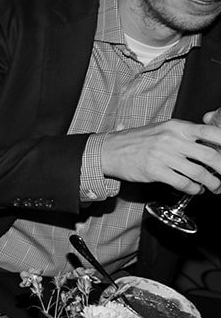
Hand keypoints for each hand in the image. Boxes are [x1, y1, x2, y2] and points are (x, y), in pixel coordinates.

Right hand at [97, 116, 220, 193]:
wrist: (108, 150)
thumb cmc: (135, 140)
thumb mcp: (162, 129)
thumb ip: (184, 134)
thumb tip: (210, 142)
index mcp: (176, 127)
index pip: (210, 132)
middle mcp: (172, 140)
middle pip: (210, 155)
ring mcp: (163, 156)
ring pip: (199, 173)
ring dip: (212, 183)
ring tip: (215, 187)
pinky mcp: (155, 172)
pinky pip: (183, 183)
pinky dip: (194, 189)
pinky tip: (196, 190)